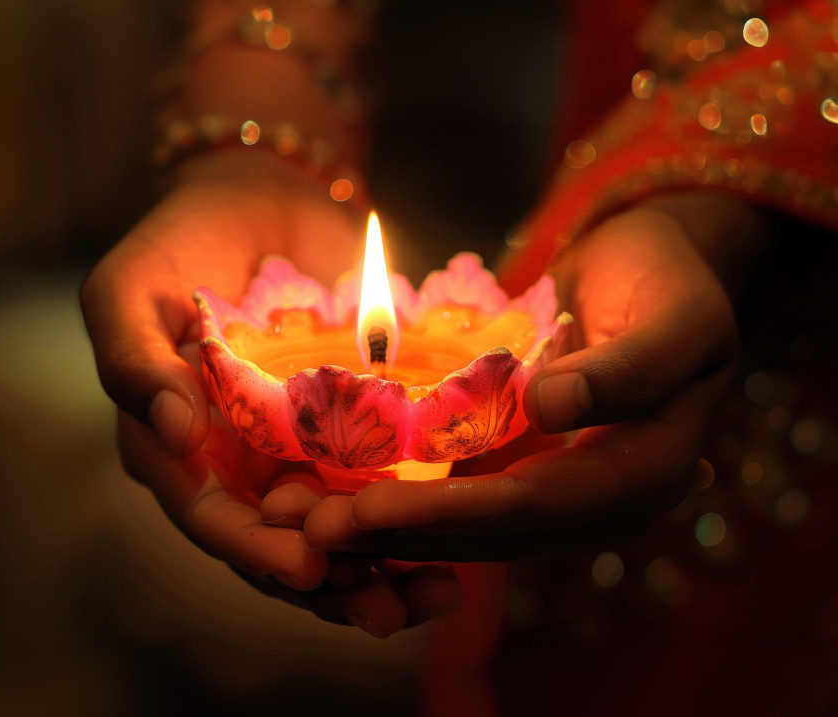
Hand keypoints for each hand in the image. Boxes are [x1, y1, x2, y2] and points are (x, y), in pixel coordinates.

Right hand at [84, 153, 462, 632]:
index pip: (209, 516)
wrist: (261, 195)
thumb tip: (171, 437)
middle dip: (332, 586)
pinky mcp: (354, 431)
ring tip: (436, 596)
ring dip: (382, 572)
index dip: (254, 548)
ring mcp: (297, 452)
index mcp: (175, 450)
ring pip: (337, 533)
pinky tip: (461, 539)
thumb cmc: (180, 241)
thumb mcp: (128, 290)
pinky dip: (416, 516)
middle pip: (279, 545)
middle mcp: (235, 467)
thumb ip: (133, 360)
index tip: (308, 568)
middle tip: (387, 610)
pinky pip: (383, 484)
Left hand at [305, 196, 757, 561]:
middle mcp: (601, 505)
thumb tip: (554, 406)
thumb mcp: (674, 312)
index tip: (366, 505)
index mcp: (646, 476)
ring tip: (307, 523)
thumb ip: (629, 366)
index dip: (448, 512)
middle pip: (489, 534)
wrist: (649, 269)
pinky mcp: (525, 479)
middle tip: (310, 530)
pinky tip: (338, 499)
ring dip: (388, 533)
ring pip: (466, 532)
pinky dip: (402, 507)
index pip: (535, 505)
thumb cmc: (666, 281)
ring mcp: (561, 499)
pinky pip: (459, 505)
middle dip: (398, 536)